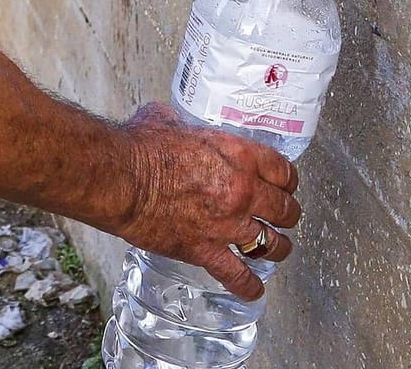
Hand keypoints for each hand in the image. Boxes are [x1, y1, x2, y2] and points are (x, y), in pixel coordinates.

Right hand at [113, 104, 300, 298]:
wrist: (122, 179)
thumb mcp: (171, 121)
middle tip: (285, 217)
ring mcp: (227, 224)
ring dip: (277, 248)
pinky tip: (253, 290)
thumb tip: (174, 124)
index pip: (284, 172)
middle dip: (287, 214)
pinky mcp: (205, 250)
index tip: (285, 186)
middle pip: (284, 209)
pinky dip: (248, 286)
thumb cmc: (141, 147)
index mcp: (239, 155)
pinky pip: (237, 275)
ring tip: (276, 250)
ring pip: (270, 244)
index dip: (288, 181)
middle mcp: (242, 191)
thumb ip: (185, 127)